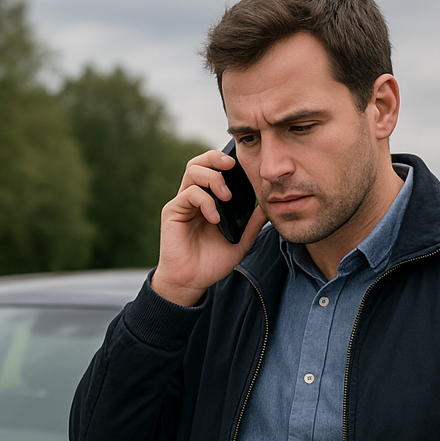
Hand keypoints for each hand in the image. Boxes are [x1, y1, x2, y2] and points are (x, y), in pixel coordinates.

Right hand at [151, 149, 267, 306]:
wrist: (192, 282)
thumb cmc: (211, 264)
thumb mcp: (240, 242)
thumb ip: (252, 224)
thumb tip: (267, 206)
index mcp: (207, 201)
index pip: (212, 169)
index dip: (225, 162)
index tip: (242, 168)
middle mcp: (192, 199)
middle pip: (199, 162)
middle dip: (216, 158)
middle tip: (232, 166)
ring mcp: (182, 204)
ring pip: (192, 171)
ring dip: (213, 178)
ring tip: (227, 197)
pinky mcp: (172, 212)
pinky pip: (189, 194)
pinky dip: (205, 202)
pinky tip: (215, 219)